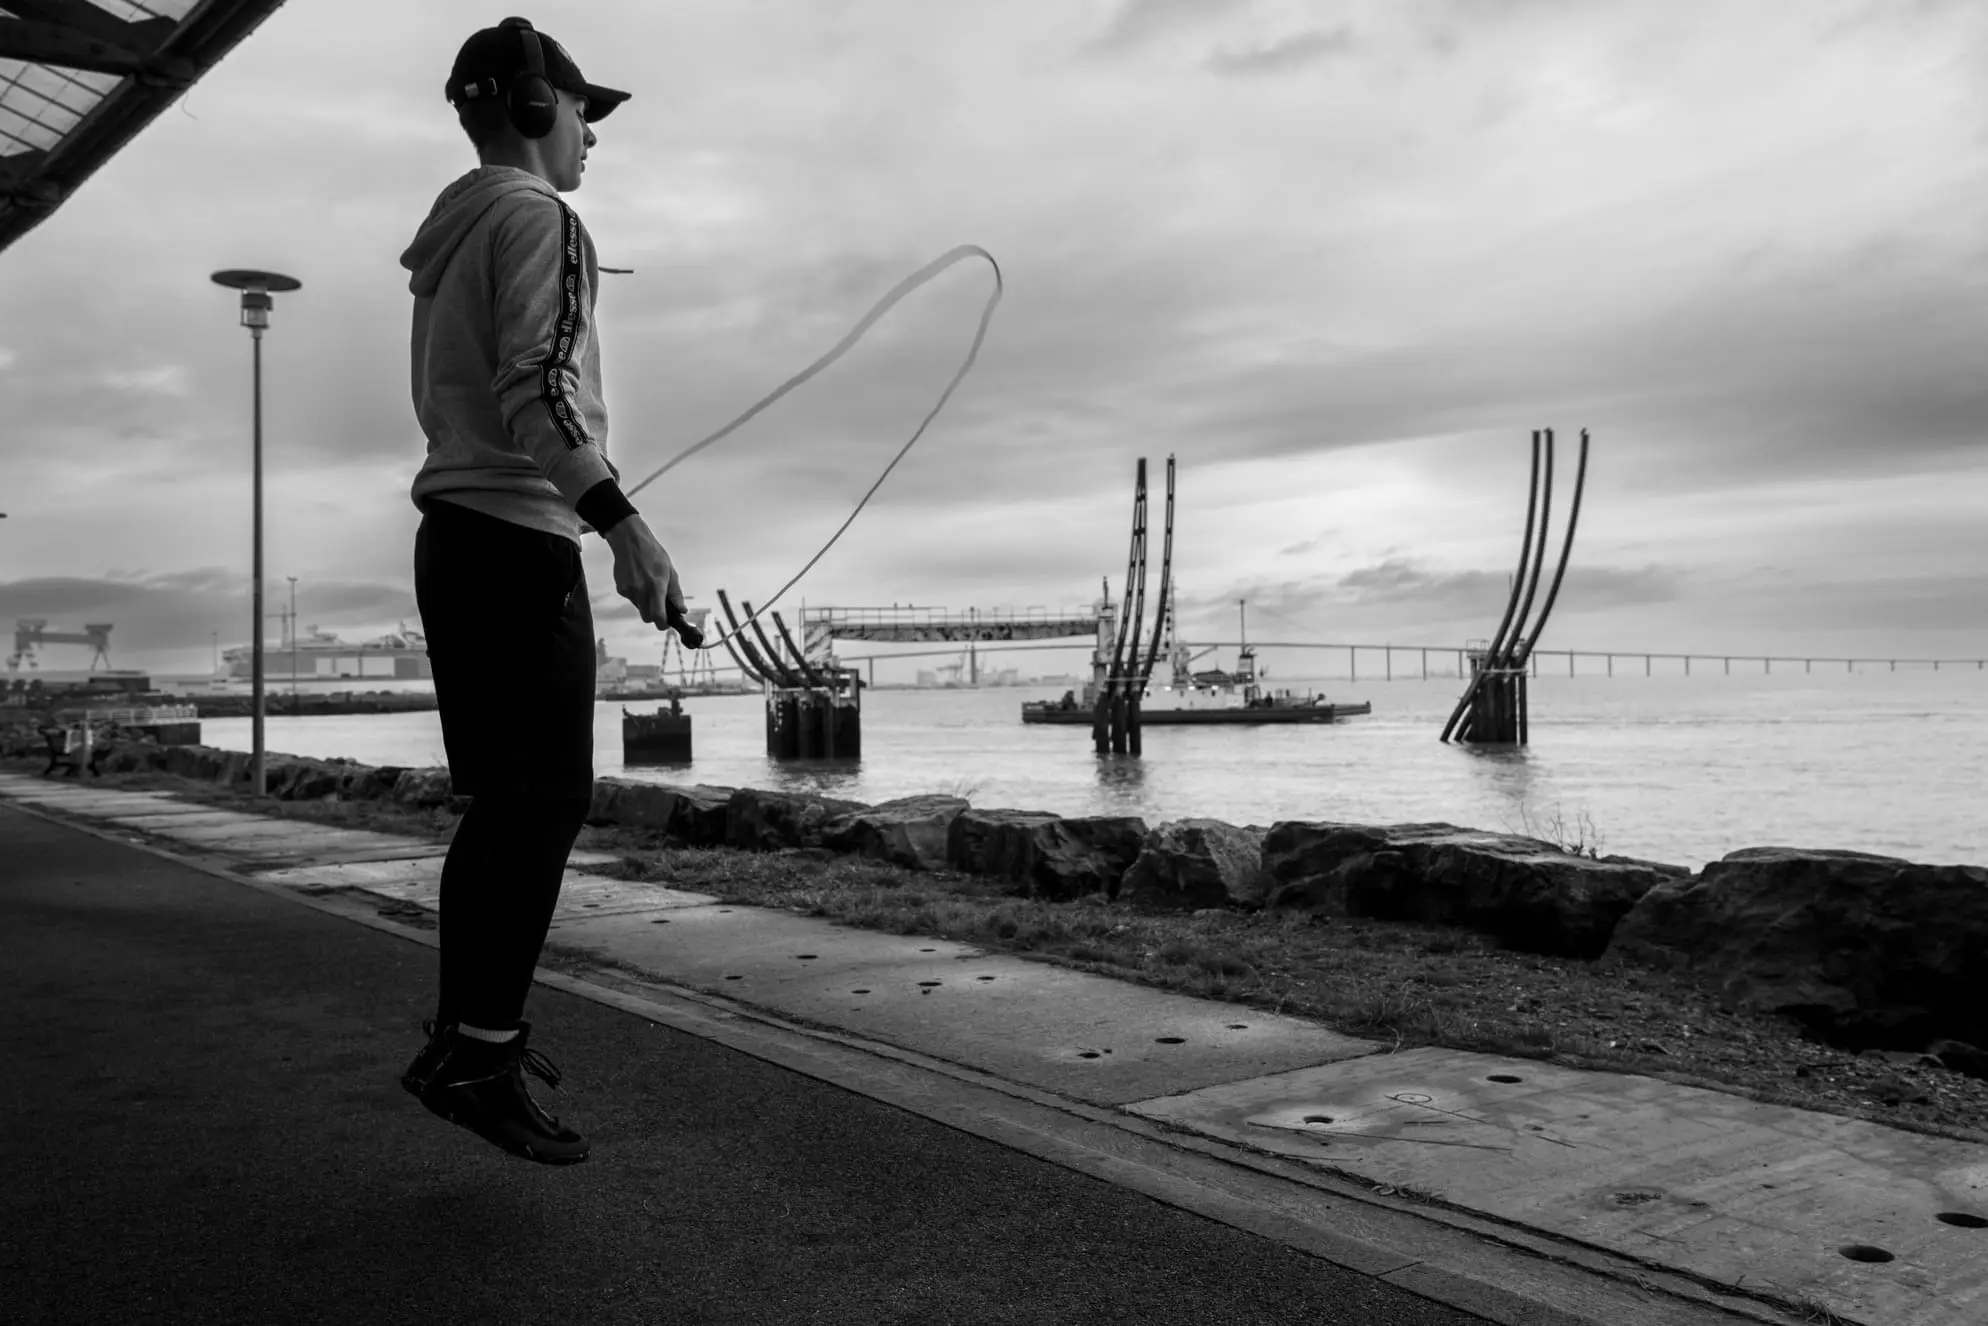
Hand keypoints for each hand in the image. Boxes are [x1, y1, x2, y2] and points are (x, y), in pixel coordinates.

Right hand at [603, 515, 693, 642]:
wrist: (629, 541)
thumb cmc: (651, 552)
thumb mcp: (670, 571)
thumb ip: (675, 593)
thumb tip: (682, 609)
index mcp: (656, 586)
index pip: (658, 616)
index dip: (662, 624)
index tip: (666, 624)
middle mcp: (641, 591)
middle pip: (647, 617)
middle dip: (654, 616)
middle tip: (660, 607)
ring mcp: (629, 590)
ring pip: (639, 608)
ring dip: (645, 604)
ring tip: (648, 586)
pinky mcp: (621, 589)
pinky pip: (631, 599)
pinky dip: (636, 595)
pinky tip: (639, 581)